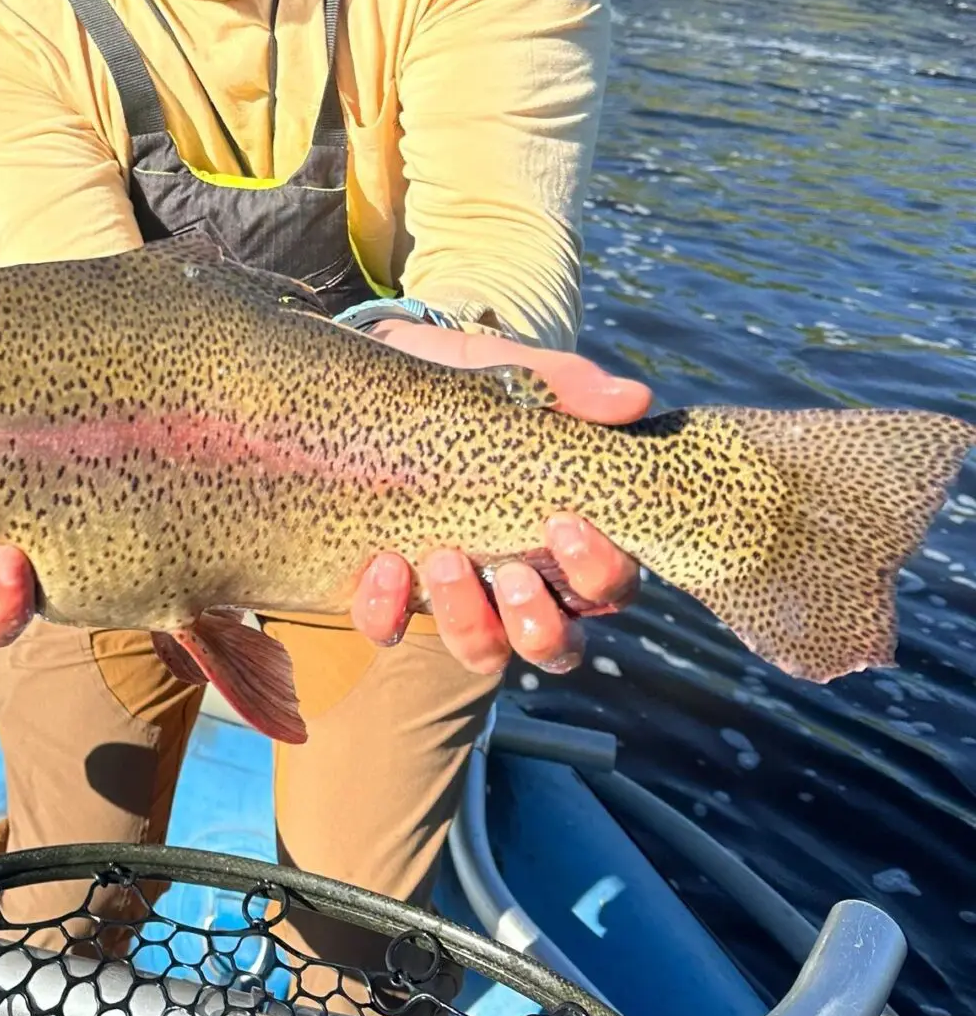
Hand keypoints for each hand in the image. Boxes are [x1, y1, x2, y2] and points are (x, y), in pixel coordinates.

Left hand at [349, 323, 647, 674]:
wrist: (380, 365)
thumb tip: (634, 399)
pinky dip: (387, 610)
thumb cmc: (464, 380)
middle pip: (556, 645)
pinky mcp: (390, 591)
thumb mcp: (507, 371)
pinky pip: (390, 629)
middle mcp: (521, 582)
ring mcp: (457, 595)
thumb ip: (565, 385)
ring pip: (482, 650)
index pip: (609, 585)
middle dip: (538, 622)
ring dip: (468, 620)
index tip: (564, 522)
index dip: (598, 570)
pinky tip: (384, 564)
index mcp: (565, 538)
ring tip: (443, 560)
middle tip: (513, 570)